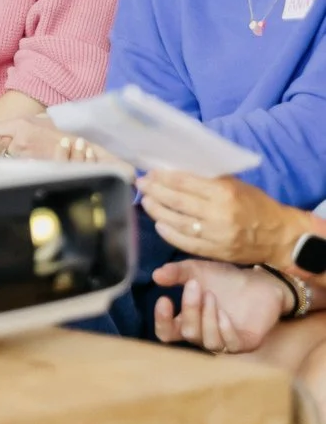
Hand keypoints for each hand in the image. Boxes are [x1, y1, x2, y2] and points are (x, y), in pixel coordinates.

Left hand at [0, 114, 111, 164]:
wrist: (80, 147)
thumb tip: (4, 129)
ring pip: (8, 160)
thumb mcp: (40, 119)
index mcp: (19, 124)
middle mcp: (19, 139)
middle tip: (5, 156)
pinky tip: (31, 166)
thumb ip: (21, 123)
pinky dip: (22, 168)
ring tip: (27, 158)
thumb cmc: (60, 132)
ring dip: (13, 161)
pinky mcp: (33, 166)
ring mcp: (26, 154)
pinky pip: (19, 168)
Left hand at [139, 171, 305, 265]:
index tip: (151, 173)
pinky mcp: (216, 252)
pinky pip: (185, 243)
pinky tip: (159, 224)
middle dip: (155, 191)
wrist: (280, 237)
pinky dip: (169, 233)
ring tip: (147, 201)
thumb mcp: (236, 185)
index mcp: (224, 192)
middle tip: (142, 184)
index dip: (164, 177)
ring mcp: (216, 235)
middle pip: (177, 201)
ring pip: (177, 222)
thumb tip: (175, 171)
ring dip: (157, 211)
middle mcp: (219, 214)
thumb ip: (208, 180)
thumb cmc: (257, 205)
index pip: (185, 182)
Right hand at [151, 258, 288, 353]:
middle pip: (188, 333)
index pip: (166, 333)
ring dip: (207, 317)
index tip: (164, 299)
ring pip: (208, 341)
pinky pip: (231, 344)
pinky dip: (224, 328)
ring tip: (211, 295)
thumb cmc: (225, 278)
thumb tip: (156, 276)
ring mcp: (225, 341)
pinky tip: (225, 313)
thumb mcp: (196, 271)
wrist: (260, 281)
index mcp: (188, 321)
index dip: (162, 321)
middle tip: (195, 285)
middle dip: (189, 309)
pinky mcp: (246, 343)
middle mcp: (204, 335)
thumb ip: (176, 273)